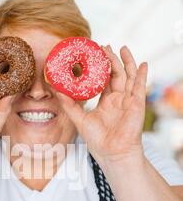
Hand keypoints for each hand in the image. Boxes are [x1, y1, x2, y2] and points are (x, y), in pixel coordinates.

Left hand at [56, 45, 147, 164]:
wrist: (112, 153)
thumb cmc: (98, 141)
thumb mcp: (80, 119)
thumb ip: (69, 105)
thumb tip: (56, 90)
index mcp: (106, 102)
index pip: (103, 80)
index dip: (99, 68)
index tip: (92, 55)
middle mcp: (118, 99)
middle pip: (116, 74)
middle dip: (111, 60)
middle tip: (104, 47)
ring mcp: (128, 101)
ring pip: (128, 76)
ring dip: (126, 61)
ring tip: (122, 47)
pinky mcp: (136, 104)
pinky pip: (140, 87)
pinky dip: (142, 75)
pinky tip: (143, 63)